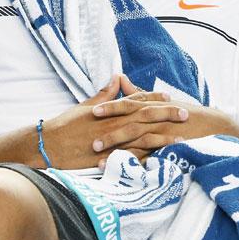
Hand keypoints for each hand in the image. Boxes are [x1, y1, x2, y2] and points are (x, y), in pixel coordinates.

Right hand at [39, 75, 173, 168]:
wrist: (51, 144)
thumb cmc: (66, 126)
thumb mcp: (86, 106)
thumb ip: (104, 94)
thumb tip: (116, 79)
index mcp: (111, 110)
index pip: (137, 100)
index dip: (154, 98)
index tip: (169, 97)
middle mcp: (116, 123)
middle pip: (147, 116)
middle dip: (168, 114)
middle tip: (187, 113)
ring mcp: (115, 141)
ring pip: (145, 137)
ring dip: (165, 137)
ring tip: (182, 138)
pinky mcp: (111, 157)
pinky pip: (134, 158)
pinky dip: (150, 158)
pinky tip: (164, 160)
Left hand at [91, 74, 233, 159]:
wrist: (216, 126)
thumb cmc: (187, 114)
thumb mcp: (163, 101)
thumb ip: (140, 92)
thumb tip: (120, 78)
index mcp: (155, 106)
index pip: (130, 105)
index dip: (112, 107)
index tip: (93, 111)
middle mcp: (158, 120)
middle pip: (130, 123)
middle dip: (110, 130)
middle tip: (91, 138)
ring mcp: (165, 135)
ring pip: (138, 141)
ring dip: (118, 149)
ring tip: (97, 157)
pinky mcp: (171, 150)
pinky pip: (152, 157)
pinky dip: (136, 163)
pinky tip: (122, 170)